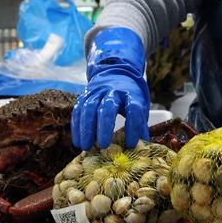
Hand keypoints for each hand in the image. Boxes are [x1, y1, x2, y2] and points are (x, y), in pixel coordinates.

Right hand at [71, 27, 150, 150]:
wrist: (116, 74)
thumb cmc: (129, 97)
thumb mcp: (140, 108)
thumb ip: (141, 127)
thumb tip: (145, 148)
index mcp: (131, 94)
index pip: (133, 109)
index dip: (132, 127)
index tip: (130, 144)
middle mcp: (113, 92)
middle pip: (108, 107)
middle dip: (104, 127)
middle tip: (103, 146)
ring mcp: (97, 92)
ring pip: (89, 108)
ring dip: (86, 129)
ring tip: (86, 147)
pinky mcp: (84, 96)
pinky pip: (78, 111)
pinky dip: (77, 127)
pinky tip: (78, 142)